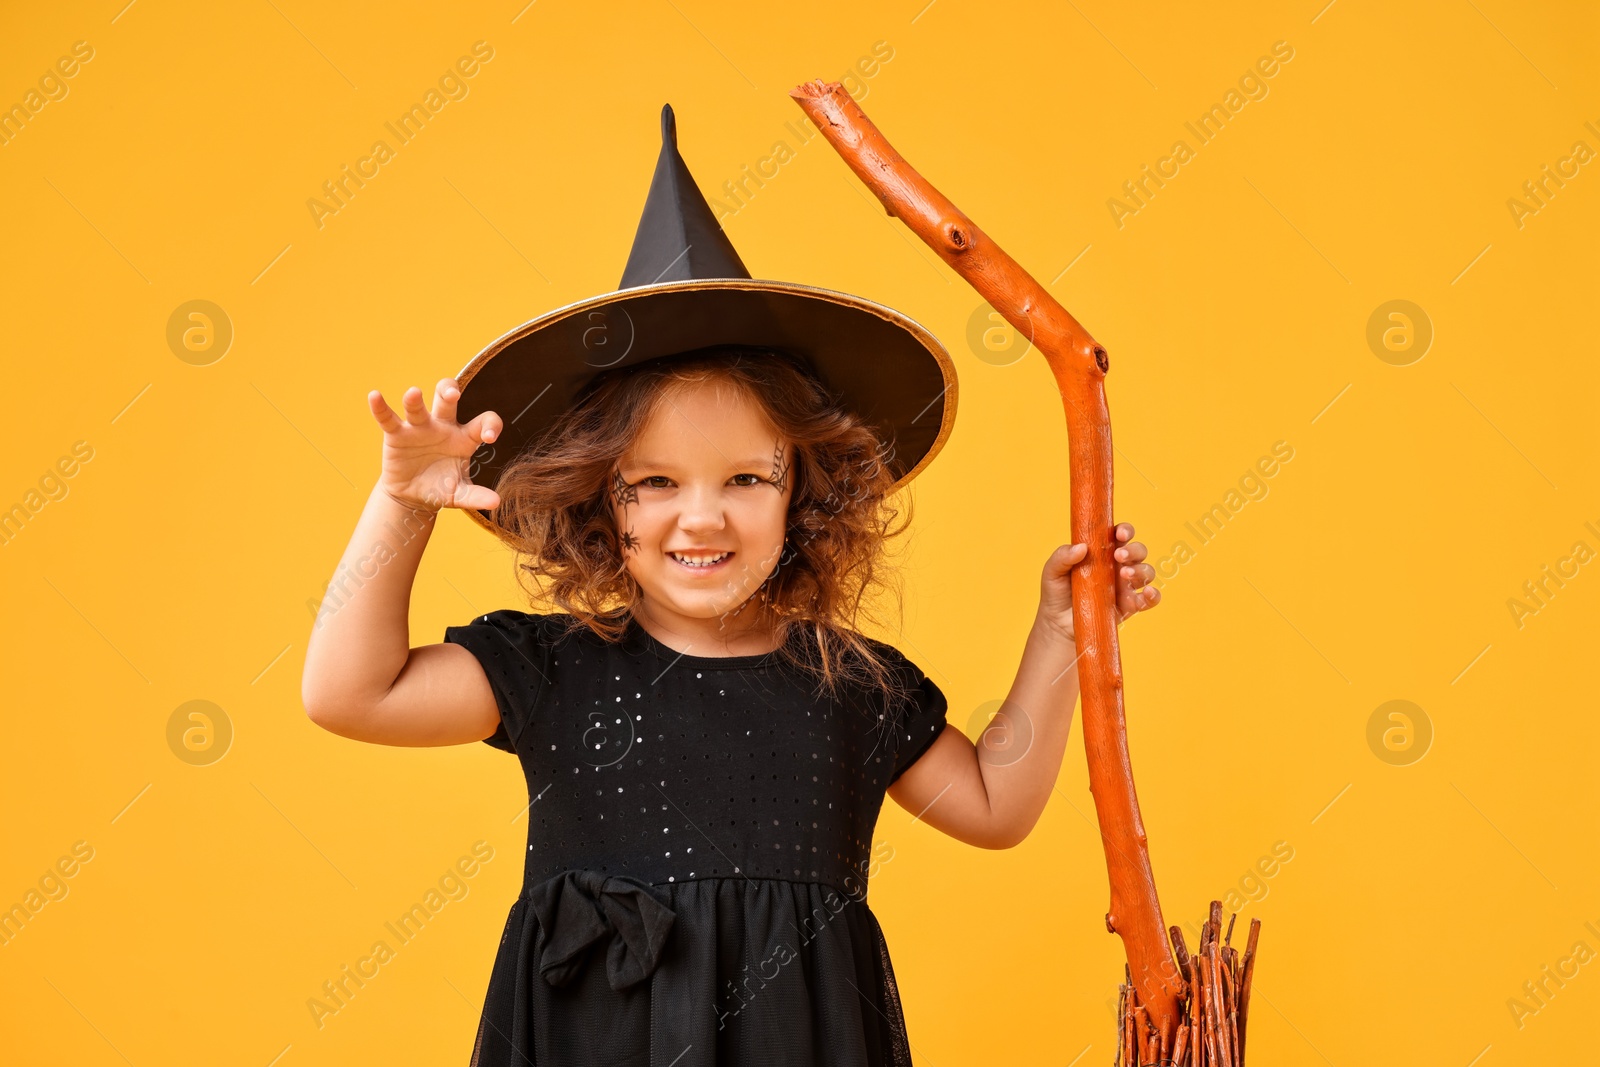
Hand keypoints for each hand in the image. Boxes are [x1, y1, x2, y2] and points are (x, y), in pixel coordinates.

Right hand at [369, 378, 502, 512]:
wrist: (413, 497)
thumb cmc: (442, 488)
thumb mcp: (459, 494)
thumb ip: (476, 496)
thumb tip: (496, 502)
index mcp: (465, 437)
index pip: (483, 422)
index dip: (489, 425)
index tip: (489, 438)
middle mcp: (443, 426)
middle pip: (447, 400)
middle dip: (449, 392)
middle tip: (453, 395)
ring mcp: (419, 428)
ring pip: (417, 408)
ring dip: (414, 401)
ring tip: (414, 393)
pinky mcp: (396, 434)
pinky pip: (388, 418)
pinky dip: (380, 408)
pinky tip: (374, 396)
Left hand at [1036, 522, 1159, 643]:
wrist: (1057, 624)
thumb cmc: (1057, 593)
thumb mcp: (1052, 571)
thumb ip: (1062, 556)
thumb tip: (1081, 547)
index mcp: (1103, 552)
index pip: (1121, 535)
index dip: (1125, 531)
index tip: (1120, 534)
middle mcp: (1118, 566)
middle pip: (1138, 551)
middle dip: (1134, 550)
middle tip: (1119, 556)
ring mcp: (1126, 586)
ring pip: (1146, 572)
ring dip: (1141, 570)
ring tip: (1124, 574)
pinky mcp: (1130, 606)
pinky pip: (1150, 599)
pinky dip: (1154, 595)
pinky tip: (1148, 592)